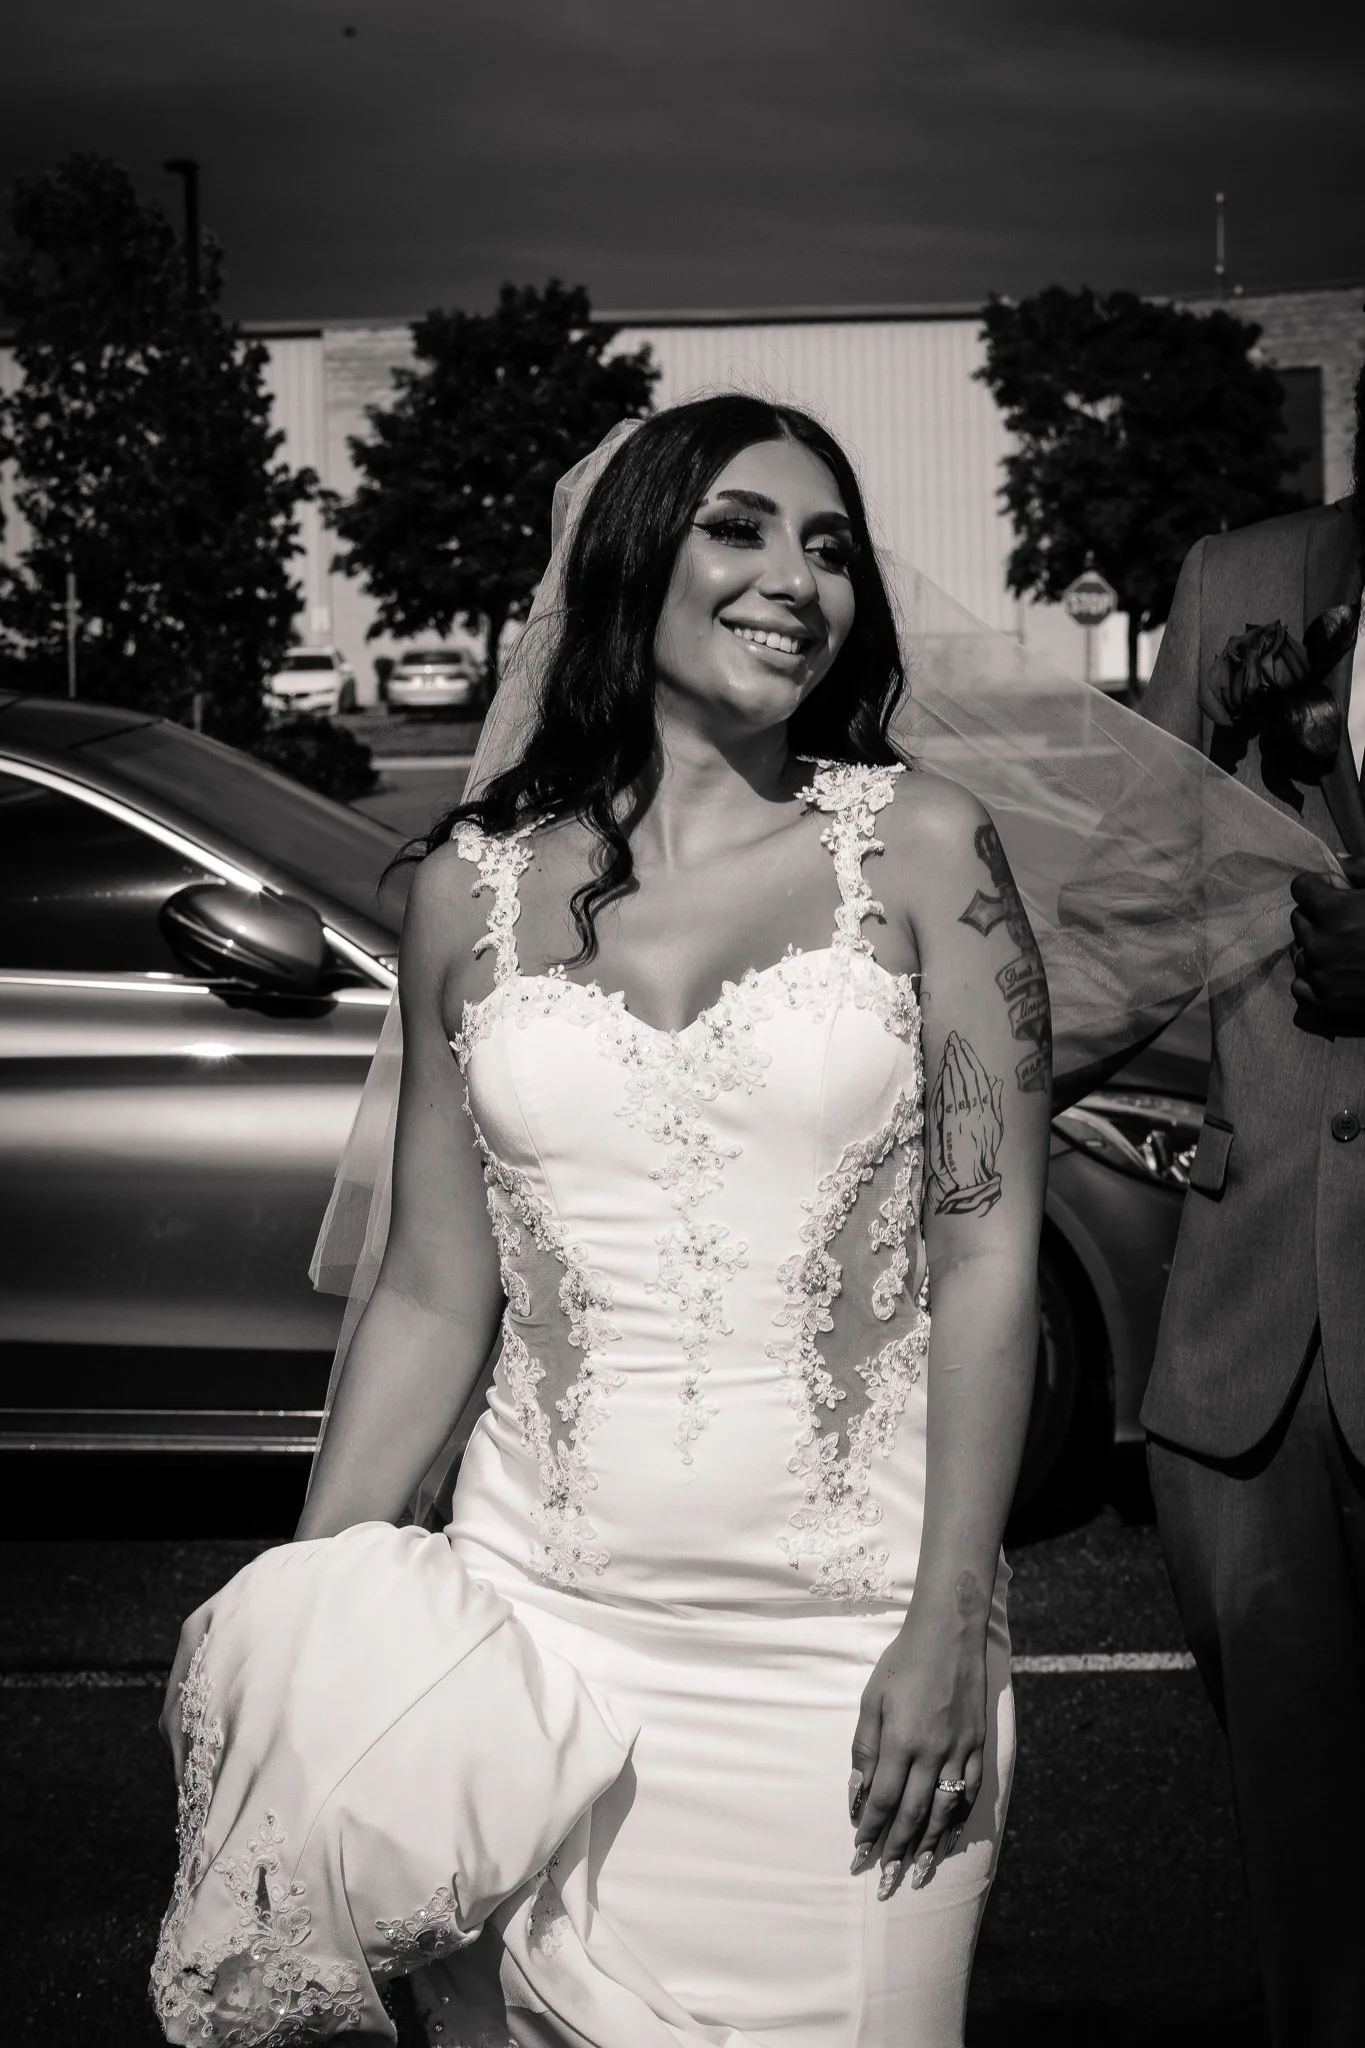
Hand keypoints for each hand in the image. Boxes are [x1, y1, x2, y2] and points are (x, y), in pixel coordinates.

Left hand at [848, 1576, 988, 1899]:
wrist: (949, 1633)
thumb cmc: (902, 1663)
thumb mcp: (871, 1699)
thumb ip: (865, 1747)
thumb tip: (857, 1793)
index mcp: (900, 1741)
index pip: (881, 1800)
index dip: (869, 1832)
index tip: (858, 1856)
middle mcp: (931, 1753)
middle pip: (911, 1815)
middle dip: (895, 1853)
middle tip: (884, 1884)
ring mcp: (959, 1752)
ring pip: (942, 1813)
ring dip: (926, 1848)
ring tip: (915, 1876)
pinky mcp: (978, 1747)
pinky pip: (967, 1795)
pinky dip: (955, 1823)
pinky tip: (945, 1841)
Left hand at [1290, 859, 1364, 1021]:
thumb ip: (1362, 869)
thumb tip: (1338, 863)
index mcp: (1334, 912)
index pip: (1301, 887)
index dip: (1322, 885)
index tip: (1341, 890)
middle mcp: (1321, 944)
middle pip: (1299, 918)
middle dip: (1318, 913)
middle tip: (1348, 919)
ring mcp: (1322, 975)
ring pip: (1300, 951)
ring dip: (1316, 945)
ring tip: (1346, 946)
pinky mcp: (1328, 1000)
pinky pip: (1300, 985)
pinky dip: (1313, 976)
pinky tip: (1336, 970)